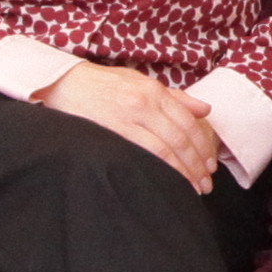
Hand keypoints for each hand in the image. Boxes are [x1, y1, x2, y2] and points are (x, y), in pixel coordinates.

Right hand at [39, 60, 224, 191]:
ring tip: (193, 189)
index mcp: (153, 90)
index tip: (209, 165)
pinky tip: (169, 183)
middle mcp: (144, 103)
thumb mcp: (139, 82)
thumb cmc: (101, 85)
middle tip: (206, 183)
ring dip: (184, 173)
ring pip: (166, 150)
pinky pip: (144, 155)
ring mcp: (127, 118)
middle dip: (197, 165)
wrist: (61, 84)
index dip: (202, 147)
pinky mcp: (111, 133)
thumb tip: (204, 109)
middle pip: (181, 139)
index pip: (188, 122)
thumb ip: (173, 97)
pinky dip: (161, 171)